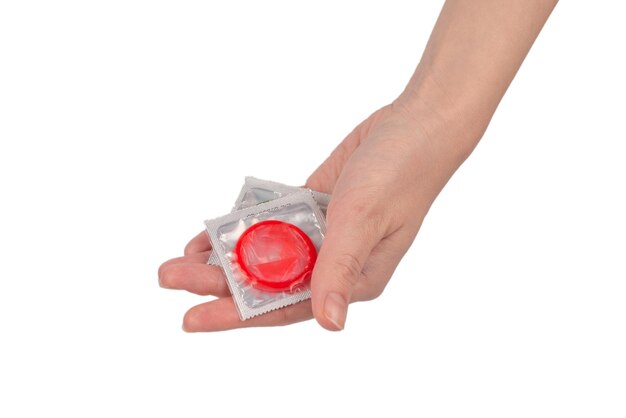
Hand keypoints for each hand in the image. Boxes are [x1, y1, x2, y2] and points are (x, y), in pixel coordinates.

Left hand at [158, 98, 471, 331]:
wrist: (415, 123)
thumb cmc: (401, 174)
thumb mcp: (363, 221)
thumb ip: (340, 269)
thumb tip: (330, 323)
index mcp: (352, 278)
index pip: (284, 306)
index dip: (236, 315)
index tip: (192, 317)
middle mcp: (334, 262)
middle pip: (266, 281)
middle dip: (217, 282)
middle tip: (170, 276)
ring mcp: (322, 233)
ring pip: (264, 253)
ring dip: (225, 255)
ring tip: (180, 257)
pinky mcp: (314, 205)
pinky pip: (271, 222)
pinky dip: (244, 227)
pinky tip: (214, 231)